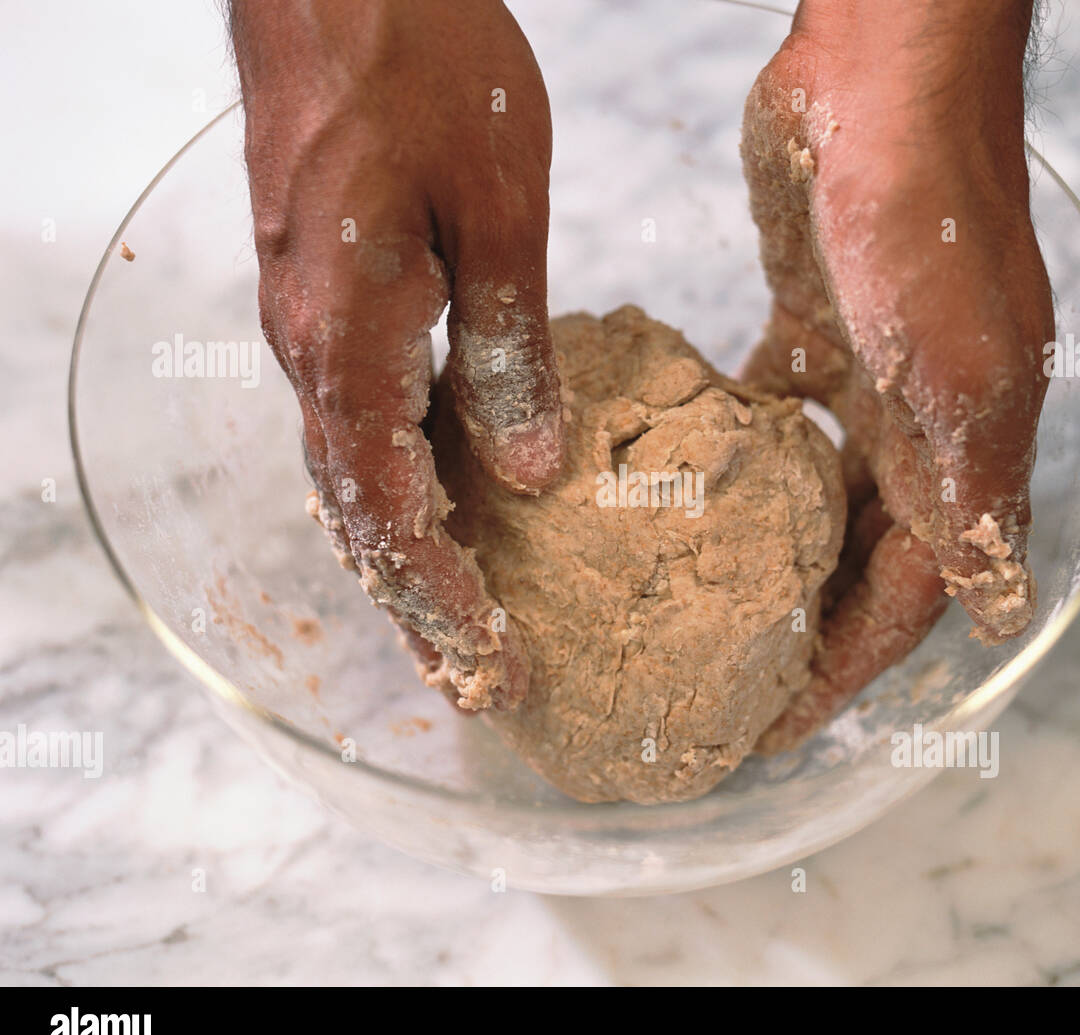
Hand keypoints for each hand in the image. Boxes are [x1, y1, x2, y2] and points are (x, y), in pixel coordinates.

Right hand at [230, 0, 563, 709]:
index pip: (393, 513)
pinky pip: (354, 423)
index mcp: (351, 338)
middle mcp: (309, 350)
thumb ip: (512, 349)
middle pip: (359, 516)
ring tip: (458, 626)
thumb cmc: (425, 65)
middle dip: (419, 604)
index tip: (493, 663)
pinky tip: (436, 513)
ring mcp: (305, 324)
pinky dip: (394, 490)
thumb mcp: (501, 211)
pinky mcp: (320, 298)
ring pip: (352, 477)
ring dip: (403, 558)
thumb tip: (530, 471)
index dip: (444, 599)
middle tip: (476, 680)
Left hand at [743, 0, 1054, 752]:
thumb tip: (997, 604)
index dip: (848, 668)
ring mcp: (867, 374)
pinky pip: (773, 414)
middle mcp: (922, 424)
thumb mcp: (955, 371)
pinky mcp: (812, 326)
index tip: (777, 722)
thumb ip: (968, 489)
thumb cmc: (924, 215)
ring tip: (702, 604)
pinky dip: (739, 452)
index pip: (910, 594)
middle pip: (862, 556)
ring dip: (773, 550)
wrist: (884, 77)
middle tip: (728, 681)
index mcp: (966, 450)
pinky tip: (688, 481)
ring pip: (818, 494)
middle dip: (805, 626)